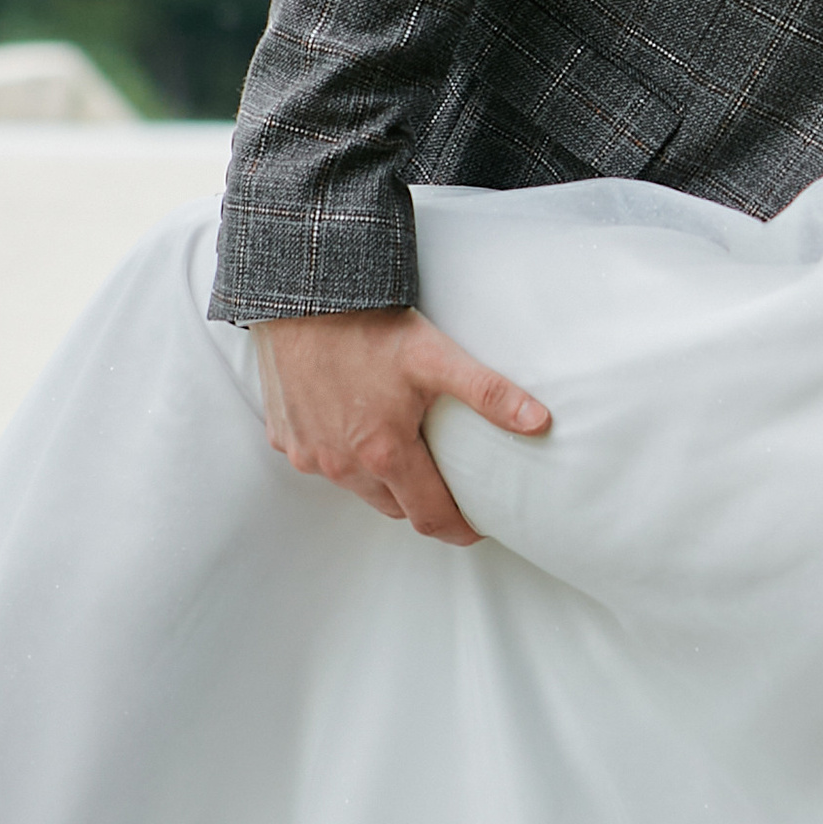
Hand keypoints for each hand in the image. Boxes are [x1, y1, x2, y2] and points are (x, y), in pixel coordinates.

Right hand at [250, 307, 549, 545]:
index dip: (458, 528)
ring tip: (402, 447)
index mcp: (383, 454)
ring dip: (381, 479)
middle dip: (422, 501)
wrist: (302, 295)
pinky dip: (341, 454)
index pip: (429, 517)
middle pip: (394, 506)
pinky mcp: (283, 437)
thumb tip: (539, 422)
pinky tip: (353, 422)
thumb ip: (489, 394)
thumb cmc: (369, 325)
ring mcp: (308, 454)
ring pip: (356, 488)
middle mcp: (341, 465)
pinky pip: (320, 462)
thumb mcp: (437, 356)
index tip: (476, 526)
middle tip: (444, 479)